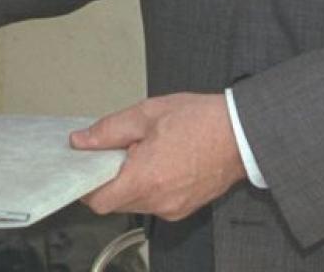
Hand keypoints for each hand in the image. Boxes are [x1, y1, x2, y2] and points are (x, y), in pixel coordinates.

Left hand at [70, 93, 245, 220]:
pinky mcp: (184, 208)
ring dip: (129, 182)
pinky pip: (154, 202)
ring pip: (135, 203)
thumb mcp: (146, 114)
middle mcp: (159, 201)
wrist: (241, 133)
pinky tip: (158, 161)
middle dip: (109, 179)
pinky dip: (148, 186)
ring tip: (142, 151)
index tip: (84, 168)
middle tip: (115, 150)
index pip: (99, 201)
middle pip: (116, 202)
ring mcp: (173, 208)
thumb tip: (82, 141)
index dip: (86, 185)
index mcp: (145, 178)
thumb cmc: (200, 120)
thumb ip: (108, 130)